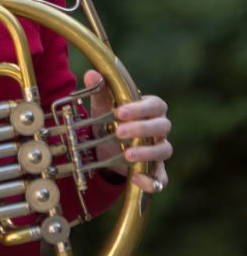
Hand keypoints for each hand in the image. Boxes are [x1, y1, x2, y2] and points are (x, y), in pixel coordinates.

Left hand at [83, 70, 172, 193]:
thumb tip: (91, 74)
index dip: (140, 109)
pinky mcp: (154, 169)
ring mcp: (158, 149)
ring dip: (147, 153)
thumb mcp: (102, 104)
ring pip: (164, 150)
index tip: (119, 112)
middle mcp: (159, 128)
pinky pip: (161, 178)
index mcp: (150, 108)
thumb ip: (99, 89)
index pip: (156, 105)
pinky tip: (137, 180)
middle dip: (141, 129)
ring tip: (127, 155)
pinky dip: (153, 182)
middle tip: (119, 132)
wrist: (107, 142)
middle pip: (163, 126)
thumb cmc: (109, 117)